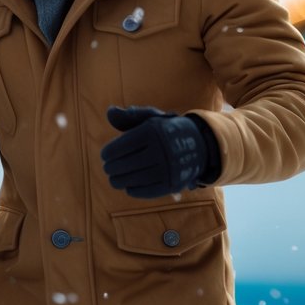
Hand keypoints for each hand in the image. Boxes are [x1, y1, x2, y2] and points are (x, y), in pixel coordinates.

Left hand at [100, 106, 220, 197]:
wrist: (199, 145)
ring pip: (135, 179)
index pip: (122, 146)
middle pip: (127, 164)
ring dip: (120, 181)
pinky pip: (148, 191)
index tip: (105, 156)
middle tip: (107, 169)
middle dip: (112, 168)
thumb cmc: (166, 130)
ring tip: (114, 179)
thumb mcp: (150, 118)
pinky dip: (135, 191)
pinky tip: (128, 187)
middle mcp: (161, 150)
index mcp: (152, 132)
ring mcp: (168, 169)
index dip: (109, 152)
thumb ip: (129, 116)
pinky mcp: (173, 184)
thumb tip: (109, 112)